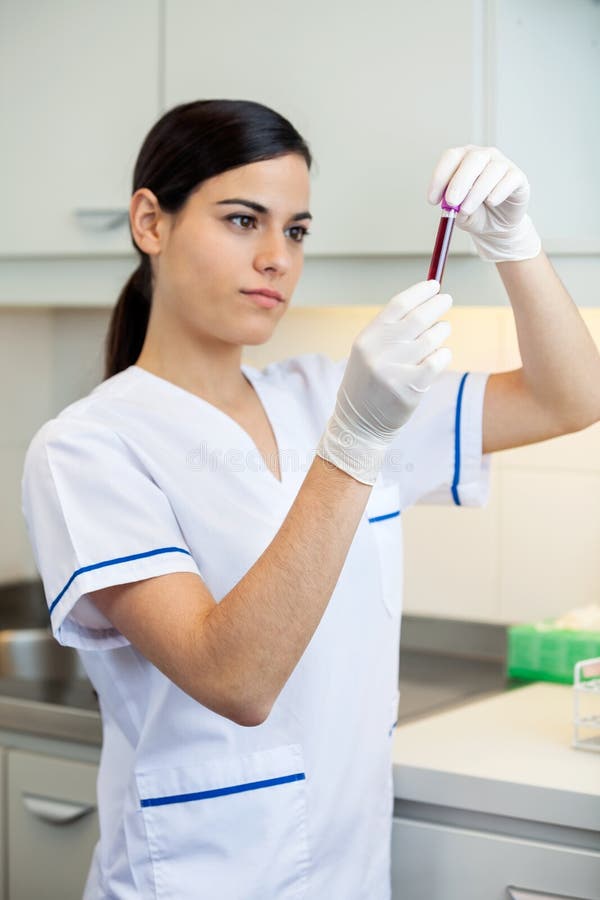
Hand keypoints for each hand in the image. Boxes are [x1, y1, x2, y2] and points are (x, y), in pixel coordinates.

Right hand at [316, 280, 452, 484]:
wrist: (358, 423)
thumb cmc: (370, 383)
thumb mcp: (370, 352)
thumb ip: (392, 330)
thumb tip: (424, 303)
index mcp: (368, 337)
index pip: (398, 305)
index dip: (419, 292)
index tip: (435, 285)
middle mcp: (379, 351)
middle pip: (418, 318)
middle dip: (437, 305)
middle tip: (447, 300)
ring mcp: (394, 370)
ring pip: (432, 339)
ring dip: (441, 333)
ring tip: (440, 333)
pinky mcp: (409, 388)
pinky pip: (437, 361)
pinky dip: (443, 355)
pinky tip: (440, 356)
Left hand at [427, 145, 541, 262]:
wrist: (496, 225)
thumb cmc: (475, 213)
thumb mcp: (459, 214)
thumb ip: (454, 210)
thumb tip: (452, 206)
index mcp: (463, 159)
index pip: (451, 158)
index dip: (440, 177)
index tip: (433, 200)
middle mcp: (483, 156)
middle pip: (472, 159)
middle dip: (459, 182)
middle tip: (451, 202)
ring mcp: (502, 164)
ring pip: (492, 169)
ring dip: (477, 191)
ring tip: (467, 209)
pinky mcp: (517, 177)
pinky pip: (510, 179)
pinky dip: (499, 191)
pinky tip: (491, 202)